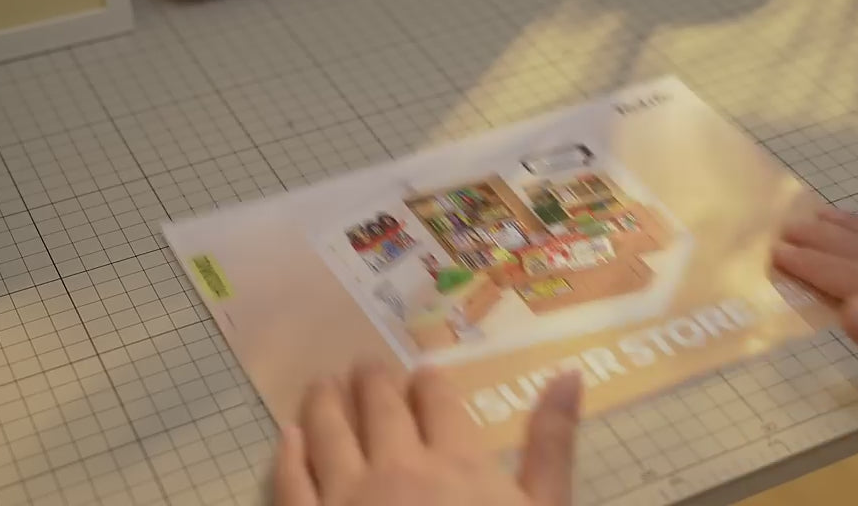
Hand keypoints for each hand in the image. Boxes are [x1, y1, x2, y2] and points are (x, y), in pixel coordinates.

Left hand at [274, 362, 581, 505]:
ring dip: (326, 402)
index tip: (423, 372)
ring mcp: (346, 497)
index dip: (430, 383)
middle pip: (380, 406)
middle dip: (374, 381)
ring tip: (324, 382)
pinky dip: (288, 455)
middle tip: (365, 365)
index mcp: (457, 461)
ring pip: (328, 431)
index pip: (438, 402)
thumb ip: (552, 445)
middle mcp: (397, 466)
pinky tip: (287, 437)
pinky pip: (290, 483)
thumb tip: (569, 375)